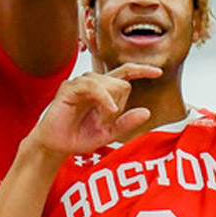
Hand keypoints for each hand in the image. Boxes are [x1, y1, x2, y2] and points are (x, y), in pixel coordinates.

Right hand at [28, 64, 160, 156]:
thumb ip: (126, 123)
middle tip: (105, 122)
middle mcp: (93, 83)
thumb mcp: (108, 133)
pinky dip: (105, 98)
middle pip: (122, 82)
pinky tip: (109, 109)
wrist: (56, 146)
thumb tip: (147, 112)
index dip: (142, 70)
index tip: (158, 72)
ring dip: (111, 105)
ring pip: (110, 83)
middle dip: (120, 105)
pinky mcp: (69, 88)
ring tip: (100, 121)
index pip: (126, 73)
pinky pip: (94, 86)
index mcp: (104, 91)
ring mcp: (80, 84)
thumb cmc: (78, 137)